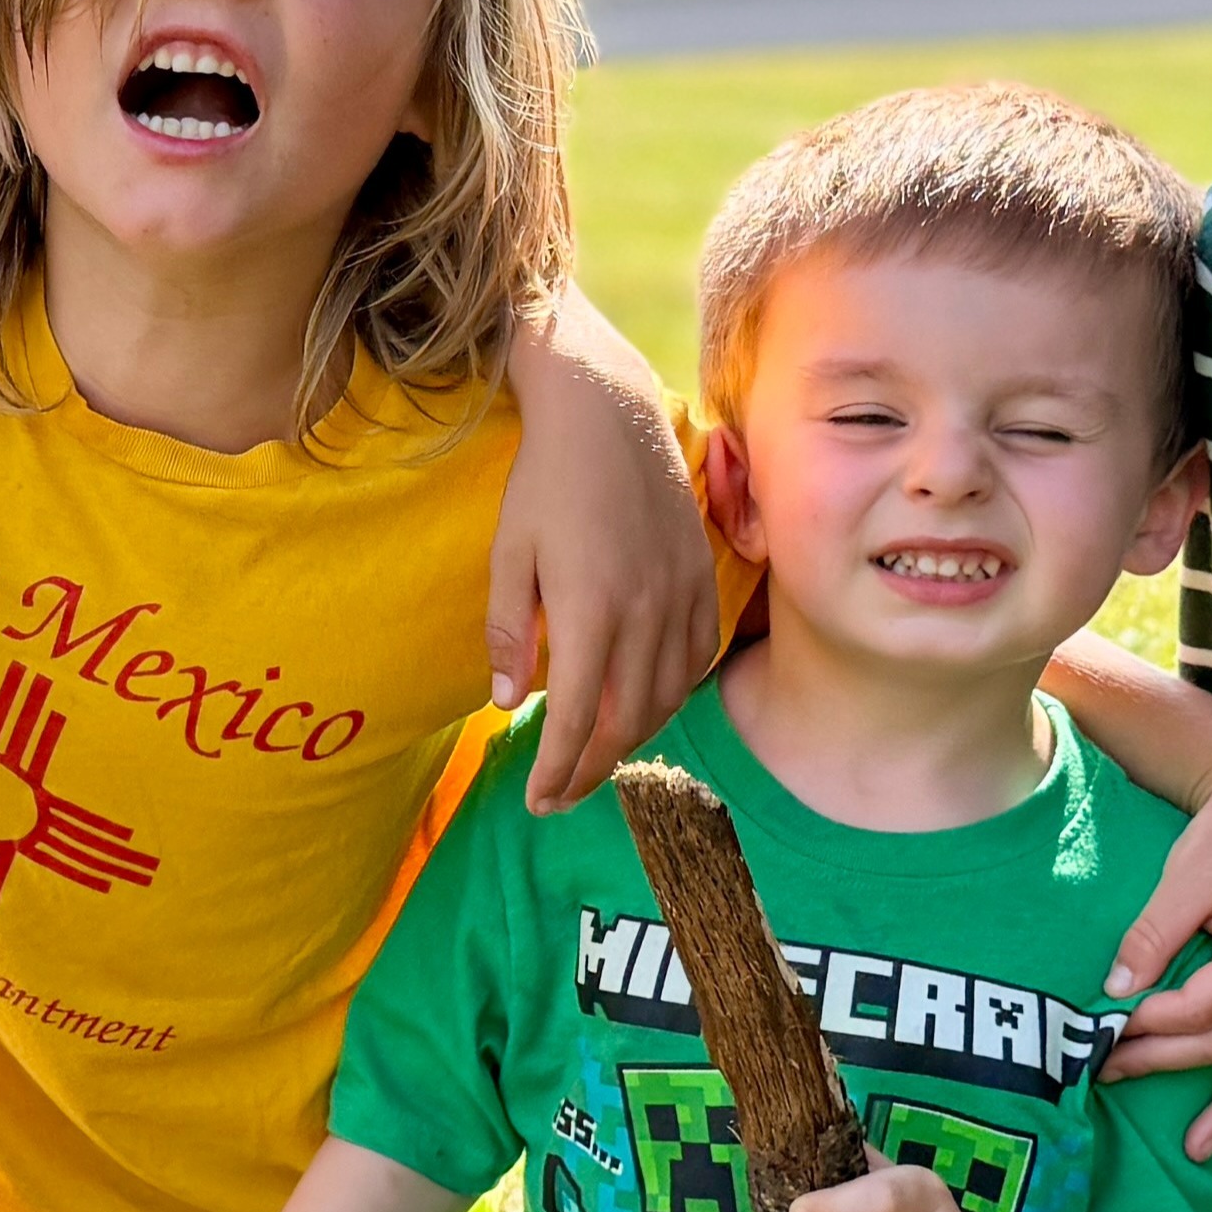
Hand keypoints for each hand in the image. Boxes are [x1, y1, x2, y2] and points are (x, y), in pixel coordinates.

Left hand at [488, 342, 718, 816]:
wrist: (607, 410)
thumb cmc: (544, 481)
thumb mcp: (509, 554)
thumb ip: (510, 631)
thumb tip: (509, 702)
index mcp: (590, 610)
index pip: (578, 718)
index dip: (557, 769)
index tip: (536, 801)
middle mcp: (645, 611)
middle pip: (627, 720)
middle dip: (592, 769)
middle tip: (559, 795)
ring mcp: (682, 594)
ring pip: (668, 696)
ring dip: (633, 738)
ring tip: (596, 757)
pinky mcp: (703, 576)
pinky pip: (698, 657)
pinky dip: (673, 693)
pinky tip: (646, 703)